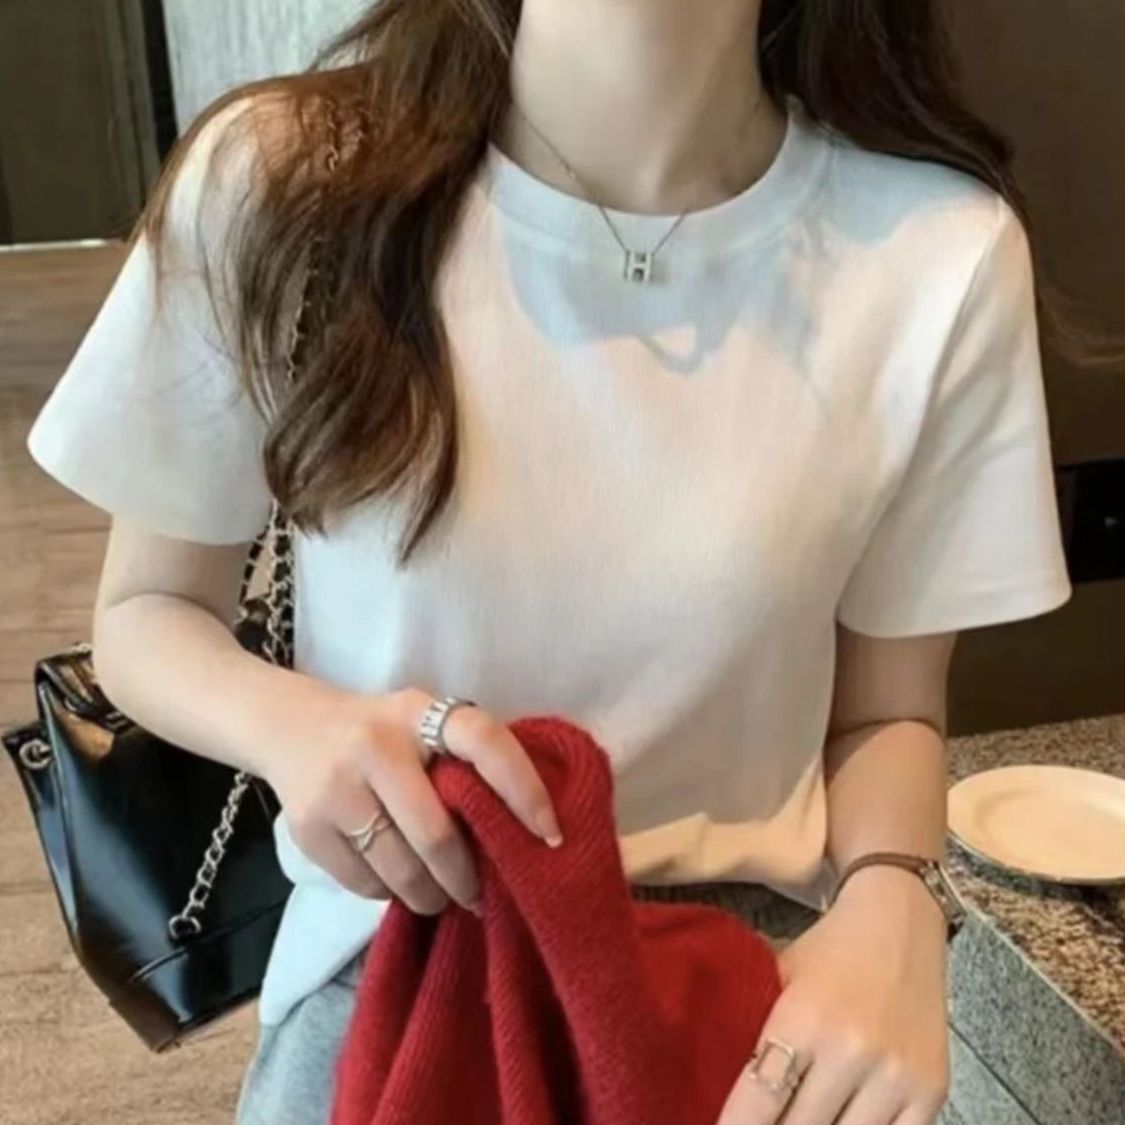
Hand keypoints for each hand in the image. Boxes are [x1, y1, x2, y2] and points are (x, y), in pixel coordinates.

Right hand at [260, 683, 562, 914]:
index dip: (524, 789)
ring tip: (442, 897)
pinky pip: (365, 884)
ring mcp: (337, 789)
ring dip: (431, 897)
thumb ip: (461, 761)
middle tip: (480, 897)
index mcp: (418, 712)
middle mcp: (375, 746)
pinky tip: (396, 882)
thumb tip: (519, 834)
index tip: (551, 835)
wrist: (289, 727)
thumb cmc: (381, 732)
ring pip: (400, 871)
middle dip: (466, 879)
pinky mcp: (308, 828)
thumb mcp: (421, 722)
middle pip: (435, 835)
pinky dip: (389, 894)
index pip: (484, 742)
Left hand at [717, 866, 950, 1124]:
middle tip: (763, 1121)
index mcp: (804, 1018)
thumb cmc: (829, 952)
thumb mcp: (779, 978)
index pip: (761, 1099)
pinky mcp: (931, 1091)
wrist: (900, 922)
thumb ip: (754, 1030)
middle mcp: (852, 1050)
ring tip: (800, 1118)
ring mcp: (896, 1075)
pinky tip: (839, 1123)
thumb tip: (714, 1082)